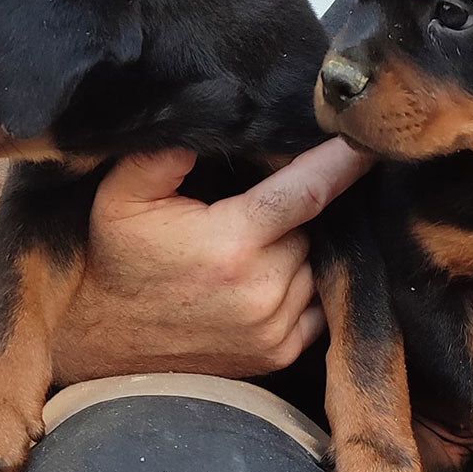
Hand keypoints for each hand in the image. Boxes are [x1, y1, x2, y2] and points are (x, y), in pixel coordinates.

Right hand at [51, 137, 373, 382]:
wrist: (103, 338)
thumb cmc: (117, 257)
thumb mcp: (121, 197)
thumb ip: (163, 154)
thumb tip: (211, 117)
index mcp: (232, 243)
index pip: (309, 190)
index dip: (344, 162)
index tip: (369, 142)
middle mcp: (263, 289)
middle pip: (312, 226)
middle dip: (295, 210)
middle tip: (250, 207)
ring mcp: (275, 327)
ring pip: (316, 264)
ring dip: (298, 248)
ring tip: (251, 246)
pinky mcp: (279, 354)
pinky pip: (317, 305)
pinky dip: (303, 286)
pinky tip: (265, 277)